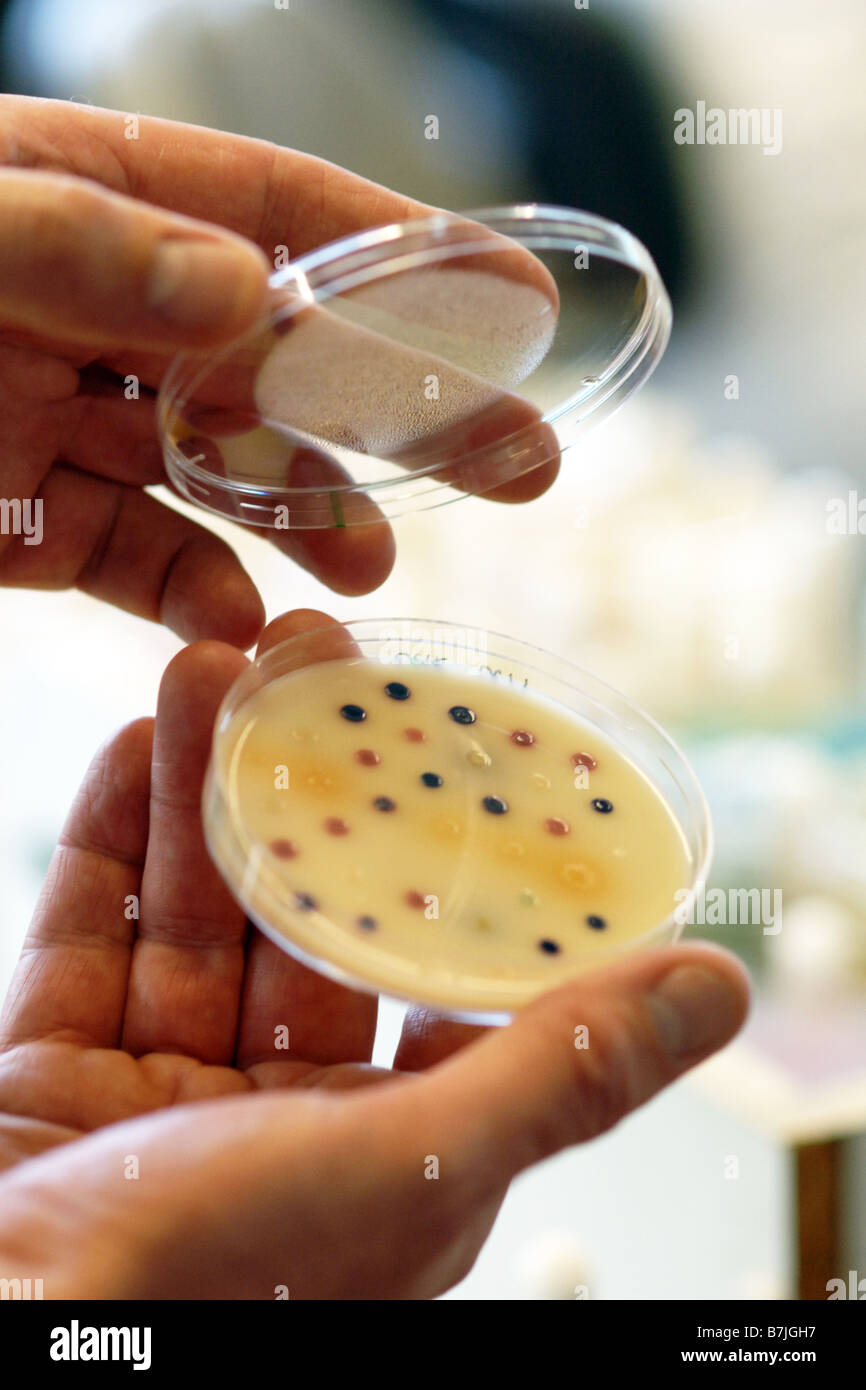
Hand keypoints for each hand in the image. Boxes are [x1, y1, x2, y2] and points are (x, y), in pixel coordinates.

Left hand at [0, 97, 556, 646]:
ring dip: (306, 519)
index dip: (401, 248)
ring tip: (366, 567)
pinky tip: (236, 621)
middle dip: (404, 410)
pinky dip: (195, 594)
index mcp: (87, 201)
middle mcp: (96, 310)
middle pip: (283, 358)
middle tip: (518, 463)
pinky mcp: (36, 525)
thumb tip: (249, 290)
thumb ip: (86, 251)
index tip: (518, 294)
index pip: (274, 210)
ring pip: (224, 470)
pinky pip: (139, 562)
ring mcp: (66, 421)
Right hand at [0, 610, 748, 1299]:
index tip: (454, 747)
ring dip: (203, 786)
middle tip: (318, 658)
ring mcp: (160, 1093)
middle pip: (304, 917)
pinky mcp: (56, 1073)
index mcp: (385, 1145)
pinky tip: (139, 739)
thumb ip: (560, 1071)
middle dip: (309, 785)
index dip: (451, 861)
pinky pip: (88, 935)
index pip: (439, 977)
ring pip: (193, 910)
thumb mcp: (413, 1162)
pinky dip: (109, 839)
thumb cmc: (218, 1275)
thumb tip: (717, 989)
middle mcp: (279, 1118)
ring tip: (216, 662)